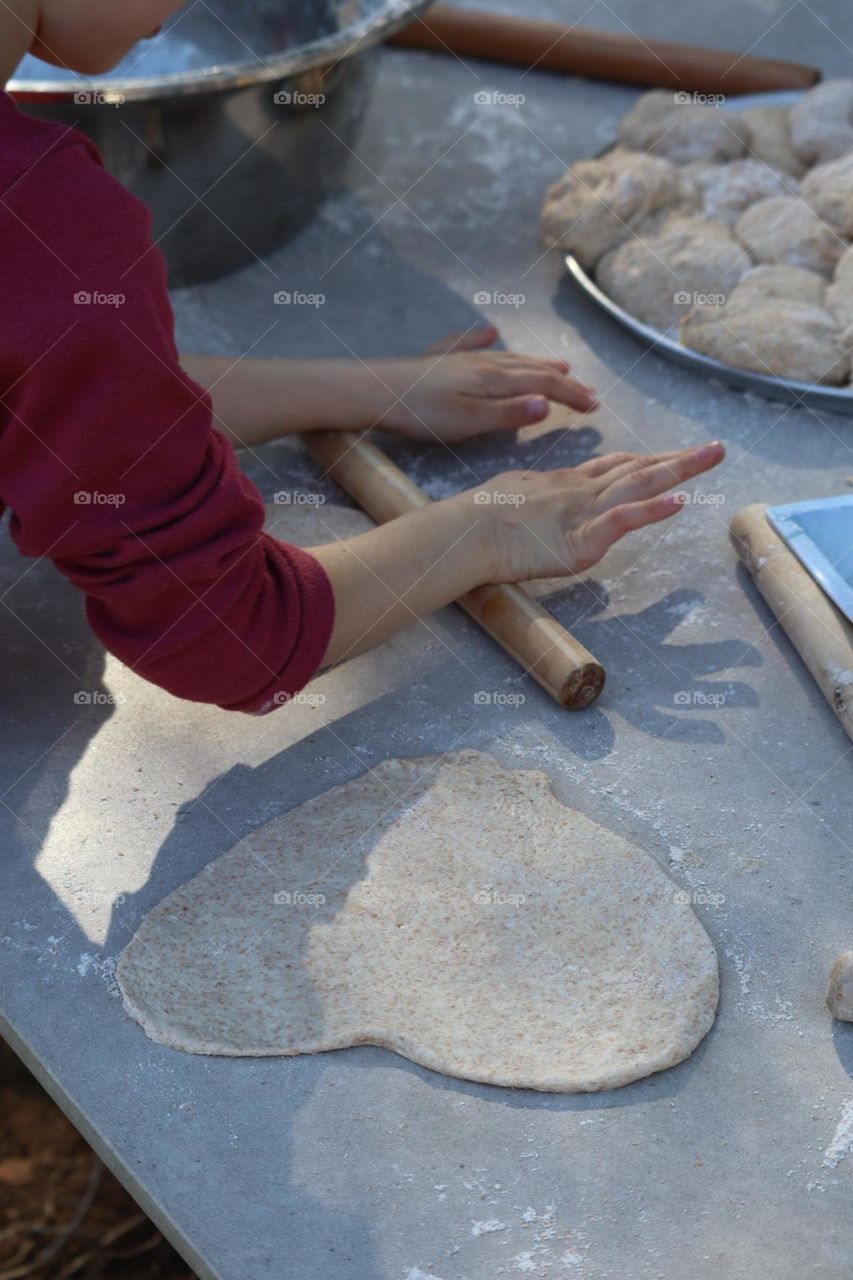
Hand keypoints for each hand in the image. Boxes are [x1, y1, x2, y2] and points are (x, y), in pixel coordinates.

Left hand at [360, 326, 598, 442]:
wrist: (374, 390)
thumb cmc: (420, 413)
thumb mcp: (468, 422)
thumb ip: (508, 414)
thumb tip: (547, 405)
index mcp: (494, 380)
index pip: (543, 386)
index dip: (571, 396)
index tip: (594, 407)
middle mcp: (482, 363)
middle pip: (531, 370)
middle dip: (563, 381)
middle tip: (587, 392)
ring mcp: (459, 358)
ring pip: (508, 357)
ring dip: (536, 362)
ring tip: (558, 365)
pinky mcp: (437, 360)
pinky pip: (468, 344)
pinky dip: (484, 339)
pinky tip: (490, 332)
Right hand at [454, 441, 725, 581]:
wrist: (465, 531)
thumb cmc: (477, 520)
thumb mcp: (512, 496)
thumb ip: (534, 498)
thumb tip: (536, 503)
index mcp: (565, 485)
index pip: (616, 468)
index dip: (647, 461)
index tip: (672, 456)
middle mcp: (580, 492)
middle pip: (638, 469)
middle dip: (679, 459)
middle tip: (715, 448)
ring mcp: (583, 513)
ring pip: (640, 485)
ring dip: (680, 471)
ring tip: (712, 457)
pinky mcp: (581, 540)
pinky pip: (624, 520)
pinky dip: (653, 511)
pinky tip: (681, 502)